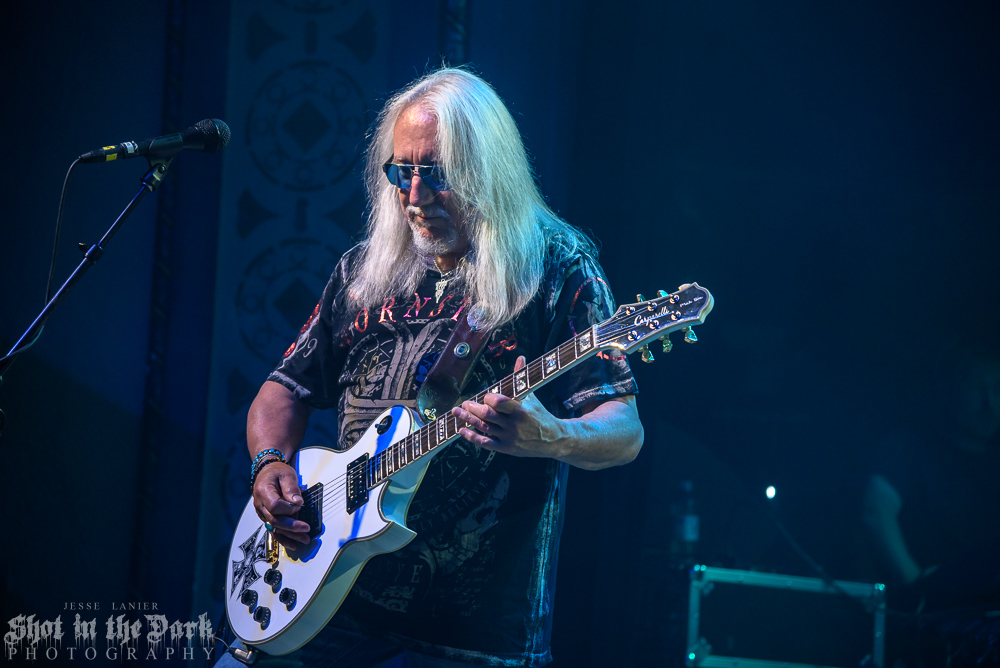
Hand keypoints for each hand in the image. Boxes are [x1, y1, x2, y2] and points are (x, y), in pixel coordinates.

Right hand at [253, 462, 310, 547]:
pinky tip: (293, 544)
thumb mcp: (286, 474)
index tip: (299, 505)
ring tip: (305, 539)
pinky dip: (283, 539)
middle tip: (306, 529)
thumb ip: (291, 488)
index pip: (274, 506)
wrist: (267, 472)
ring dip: (290, 535)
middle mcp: (260, 505)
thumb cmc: (277, 472)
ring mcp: (262, 513)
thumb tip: (298, 502)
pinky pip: (274, 530)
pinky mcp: (267, 517)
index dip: (288, 508)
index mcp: (263, 491)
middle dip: (292, 527)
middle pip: (274, 520)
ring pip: (275, 528)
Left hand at [453, 356, 568, 458]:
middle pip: (487, 415)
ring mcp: (509, 437)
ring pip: (483, 428)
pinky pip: (486, 443)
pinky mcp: (506, 448)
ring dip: (467, 419)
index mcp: (520, 409)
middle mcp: (513, 424)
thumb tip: (521, 358)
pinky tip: (461, 430)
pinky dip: (472, 437)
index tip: (486, 397)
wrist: (554, 440)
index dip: (488, 398)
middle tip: (463, 404)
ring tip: (456, 412)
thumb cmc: (540, 415)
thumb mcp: (532, 396)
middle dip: (472, 408)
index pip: (498, 402)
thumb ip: (521, 377)